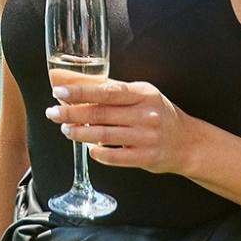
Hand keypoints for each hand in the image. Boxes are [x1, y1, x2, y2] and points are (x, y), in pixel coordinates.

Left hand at [45, 79, 197, 174]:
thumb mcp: (142, 95)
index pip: (107, 91)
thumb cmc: (158, 114)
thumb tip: (76, 82)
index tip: (59, 91)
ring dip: (80, 133)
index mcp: (143, 94)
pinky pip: (115, 157)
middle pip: (101, 113)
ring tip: (65, 129)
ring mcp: (147, 138)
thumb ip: (112, 89)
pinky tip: (87, 149)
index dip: (81, 91)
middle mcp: (146, 114)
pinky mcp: (146, 158)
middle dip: (72, 113)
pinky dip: (98, 153)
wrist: (188, 142)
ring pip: (104, 135)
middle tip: (52, 112)